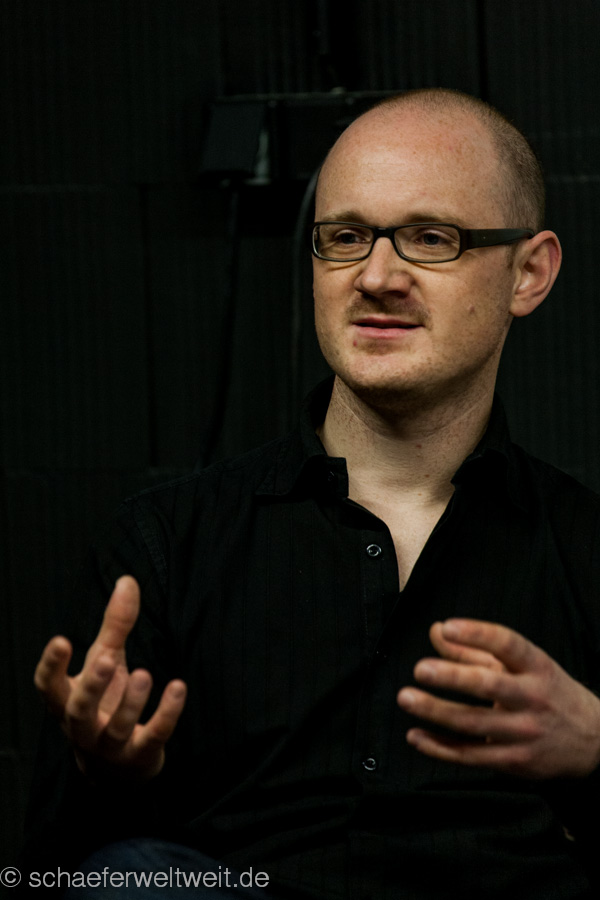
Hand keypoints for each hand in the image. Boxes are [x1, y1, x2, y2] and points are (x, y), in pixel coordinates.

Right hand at [34, 575, 185, 781]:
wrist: (117, 766)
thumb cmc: (106, 702)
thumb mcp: (106, 660)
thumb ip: (115, 624)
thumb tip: (127, 581)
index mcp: (67, 701)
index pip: (49, 687)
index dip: (51, 666)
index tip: (61, 640)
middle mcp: (83, 727)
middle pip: (79, 710)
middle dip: (91, 686)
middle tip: (104, 659)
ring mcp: (110, 746)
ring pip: (116, 728)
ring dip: (130, 702)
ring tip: (144, 673)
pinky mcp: (140, 755)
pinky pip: (153, 736)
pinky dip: (166, 714)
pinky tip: (178, 688)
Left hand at [396, 618, 599, 778]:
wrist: (593, 741)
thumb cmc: (547, 693)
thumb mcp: (521, 666)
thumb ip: (475, 648)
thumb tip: (437, 630)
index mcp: (536, 666)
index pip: (508, 644)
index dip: (477, 633)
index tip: (448, 627)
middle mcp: (533, 698)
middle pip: (489, 685)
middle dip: (452, 677)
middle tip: (420, 669)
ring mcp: (525, 733)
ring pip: (475, 723)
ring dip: (436, 712)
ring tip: (406, 697)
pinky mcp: (515, 762)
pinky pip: (472, 755)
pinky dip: (440, 747)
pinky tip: (416, 735)